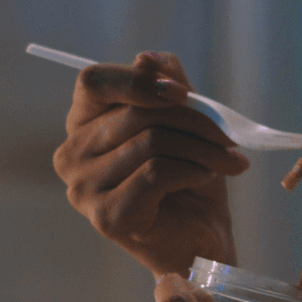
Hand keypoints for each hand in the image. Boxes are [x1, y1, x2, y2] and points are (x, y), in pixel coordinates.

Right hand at [54, 52, 249, 275]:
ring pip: (151, 142)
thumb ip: (165, 88)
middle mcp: (71, 155)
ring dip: (202, 149)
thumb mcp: (182, 124)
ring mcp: (83, 189)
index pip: (94, 81)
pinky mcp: (106, 217)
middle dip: (195, 120)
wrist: (201, 244)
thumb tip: (147, 57)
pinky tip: (208, 178)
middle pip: (135, 113)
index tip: (184, 93)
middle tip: (230, 137)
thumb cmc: (188, 183)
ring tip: (229, 160)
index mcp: (82, 125)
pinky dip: (192, 171)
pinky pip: (155, 173)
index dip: (140, 81)